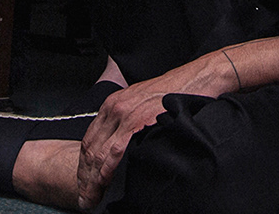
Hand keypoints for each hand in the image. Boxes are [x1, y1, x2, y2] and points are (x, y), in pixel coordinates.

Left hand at [76, 56, 231, 208]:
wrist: (194, 80)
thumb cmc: (173, 93)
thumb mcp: (141, 104)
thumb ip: (127, 122)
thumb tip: (120, 149)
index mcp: (113, 104)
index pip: (89, 140)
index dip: (84, 166)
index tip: (85, 183)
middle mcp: (114, 108)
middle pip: (90, 149)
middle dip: (85, 177)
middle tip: (86, 198)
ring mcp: (124, 114)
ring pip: (99, 153)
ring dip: (93, 179)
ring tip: (92, 197)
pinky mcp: (136, 120)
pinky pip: (115, 150)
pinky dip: (107, 169)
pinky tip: (105, 182)